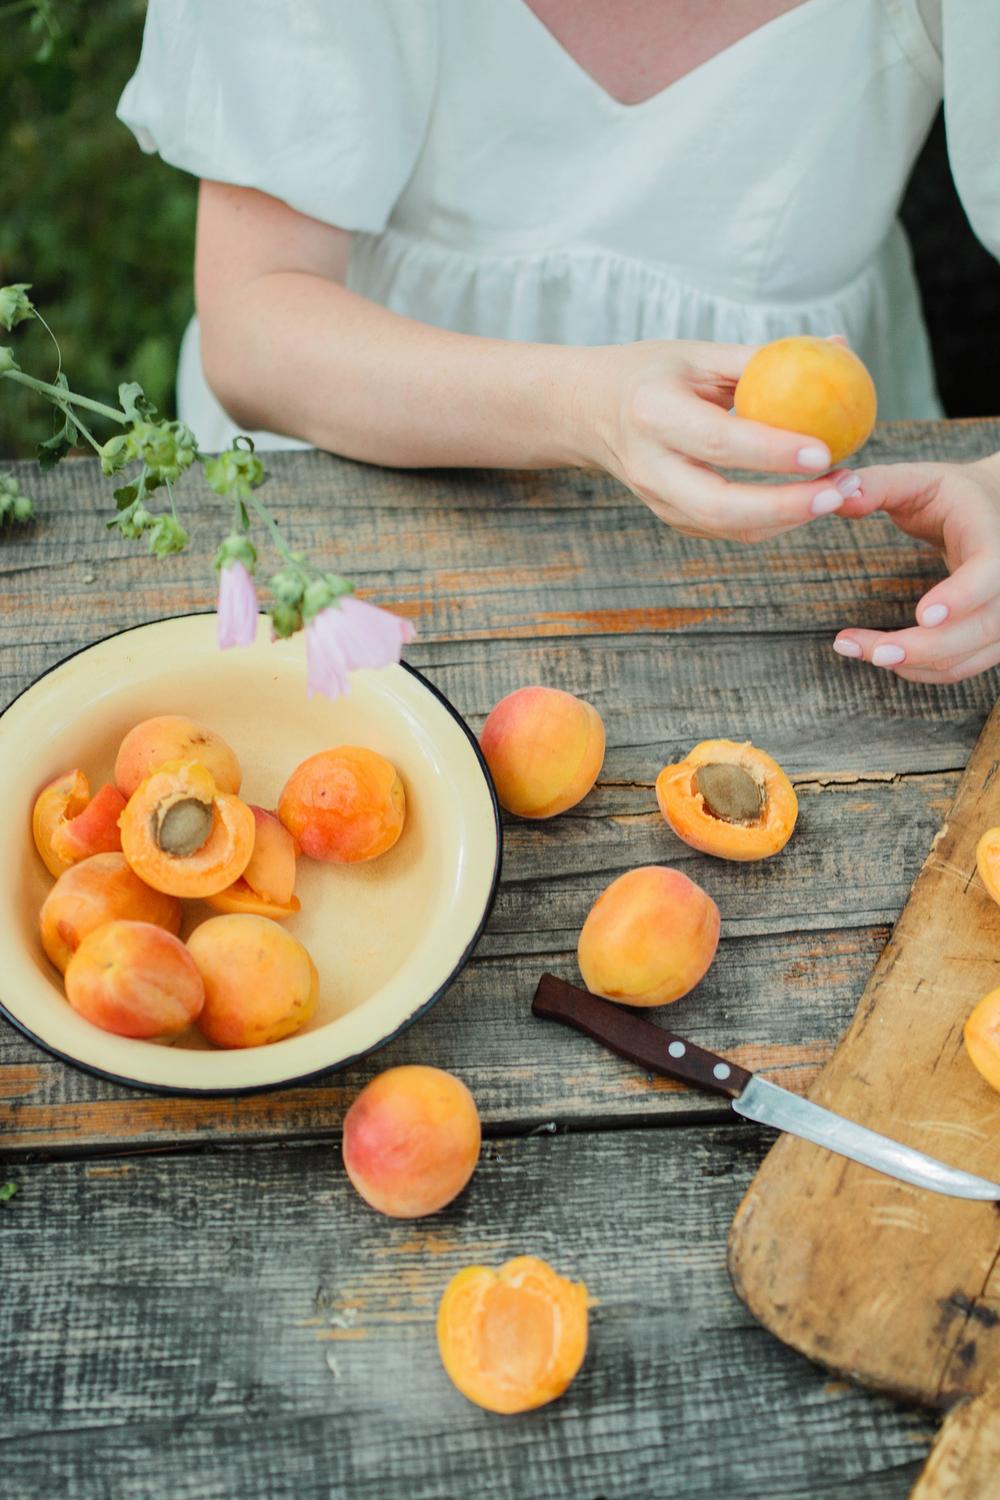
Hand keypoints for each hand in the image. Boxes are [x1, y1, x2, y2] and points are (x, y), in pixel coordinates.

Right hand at [578, 338, 861, 542]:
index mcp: (653, 413)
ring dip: (787, 519)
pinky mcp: (671, 516)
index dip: (772, 452)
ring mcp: (657, 499)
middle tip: (839, 490)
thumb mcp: (700, 354)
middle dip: (785, 506)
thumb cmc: (655, 373)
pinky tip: (807, 501)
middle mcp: (650, 465)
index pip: (719, 442)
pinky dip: (772, 522)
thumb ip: (764, 359)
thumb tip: (840, 348)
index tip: (824, 451)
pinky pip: (727, 531)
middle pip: (720, 505)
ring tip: (836, 494)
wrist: (591, 411)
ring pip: (727, 528)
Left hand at [833, 456, 999, 681]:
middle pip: (980, 627)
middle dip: (922, 647)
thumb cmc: (949, 496)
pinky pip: (960, 667)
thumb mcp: (916, 479)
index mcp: (992, 533)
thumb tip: (838, 495)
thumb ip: (877, 484)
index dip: (963, 595)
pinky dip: (918, 669)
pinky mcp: (991, 637)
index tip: (922, 615)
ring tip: (851, 646)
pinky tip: (878, 654)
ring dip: (910, 662)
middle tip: (868, 650)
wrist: (991, 511)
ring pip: (966, 656)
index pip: (992, 569)